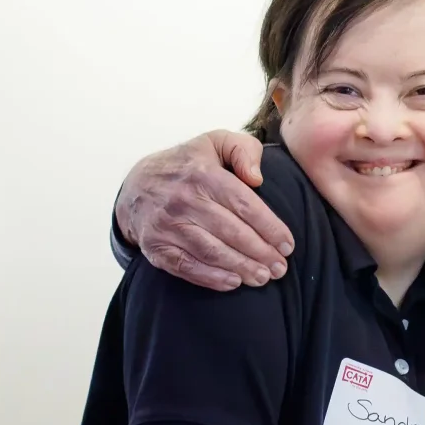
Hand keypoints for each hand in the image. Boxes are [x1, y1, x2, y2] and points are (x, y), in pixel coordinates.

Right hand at [116, 131, 294, 291]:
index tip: (288, 245)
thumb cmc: (188, 165)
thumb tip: (257, 179)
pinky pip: (186, 266)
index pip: (244, 204)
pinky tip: (233, 283)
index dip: (270, 227)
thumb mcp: (215, 142)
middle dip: (261, 253)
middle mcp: (183, 199)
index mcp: (203, 173)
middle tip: (281, 268)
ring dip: (241, 268)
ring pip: (211, 251)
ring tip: (263, 278)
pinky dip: (211, 278)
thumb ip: (243, 150)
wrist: (137, 185)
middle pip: (231, 232)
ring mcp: (167, 225)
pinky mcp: (155, 247)